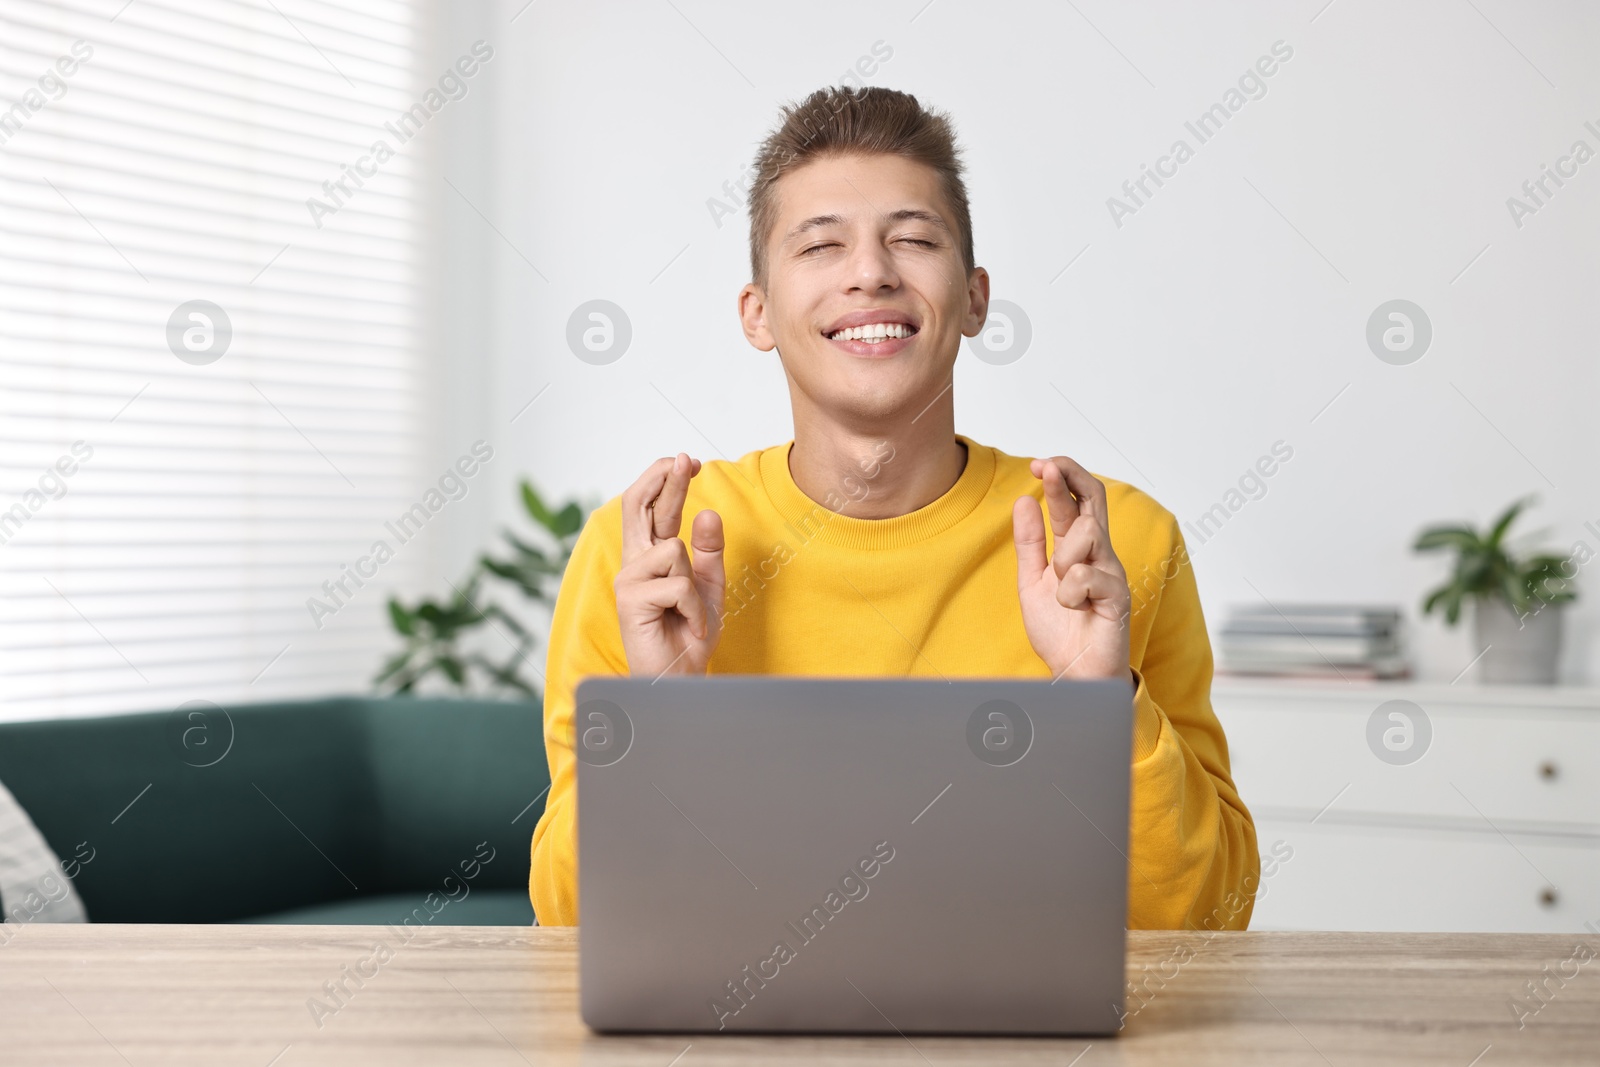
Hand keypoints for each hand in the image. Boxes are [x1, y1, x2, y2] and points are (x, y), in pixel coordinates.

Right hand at [615, 453, 725, 676]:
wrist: (680, 678)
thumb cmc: (689, 634)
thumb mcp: (708, 587)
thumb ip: (707, 552)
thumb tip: (706, 514)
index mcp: (651, 555)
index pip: (652, 507)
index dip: (666, 480)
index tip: (688, 461)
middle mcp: (635, 562)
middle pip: (641, 506)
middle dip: (665, 480)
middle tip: (685, 458)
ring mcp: (629, 579)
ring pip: (674, 551)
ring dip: (695, 585)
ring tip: (691, 613)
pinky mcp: (630, 599)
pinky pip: (679, 585)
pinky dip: (695, 607)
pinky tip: (688, 625)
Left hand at [1011, 456, 1133, 685]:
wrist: (1073, 673)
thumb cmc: (1060, 631)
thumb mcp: (1032, 581)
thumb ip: (1030, 544)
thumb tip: (1024, 500)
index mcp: (1078, 548)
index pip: (1076, 500)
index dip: (1061, 477)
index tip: (1037, 464)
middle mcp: (1099, 553)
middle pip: (1094, 498)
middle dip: (1069, 476)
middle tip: (1045, 466)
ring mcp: (1111, 571)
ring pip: (1085, 534)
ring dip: (1061, 559)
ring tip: (1062, 588)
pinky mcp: (1118, 594)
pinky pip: (1084, 576)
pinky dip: (1068, 594)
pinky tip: (1076, 609)